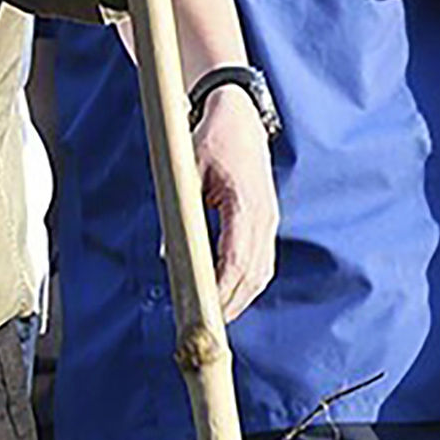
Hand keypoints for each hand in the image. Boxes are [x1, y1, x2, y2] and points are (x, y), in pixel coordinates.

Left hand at [190, 86, 278, 318]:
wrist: (237, 113)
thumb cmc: (210, 137)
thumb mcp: (189, 172)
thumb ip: (182, 214)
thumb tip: (170, 256)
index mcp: (247, 205)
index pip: (237, 261)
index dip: (222, 291)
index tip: (207, 312)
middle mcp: (264, 216)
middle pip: (253, 274)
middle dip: (231, 303)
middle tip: (206, 327)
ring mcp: (269, 218)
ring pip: (261, 271)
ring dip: (241, 296)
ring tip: (217, 317)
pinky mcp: (266, 218)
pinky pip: (261, 259)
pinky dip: (247, 281)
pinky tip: (230, 293)